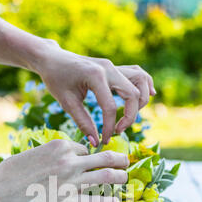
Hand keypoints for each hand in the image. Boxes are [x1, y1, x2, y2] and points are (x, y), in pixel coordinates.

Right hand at [0, 139, 128, 201]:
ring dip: (121, 178)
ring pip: (107, 176)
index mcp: (61, 145)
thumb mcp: (36, 153)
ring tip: (125, 179)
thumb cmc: (12, 172)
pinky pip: (97, 201)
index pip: (86, 148)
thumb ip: (57, 155)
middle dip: (120, 159)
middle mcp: (70, 161)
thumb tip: (72, 159)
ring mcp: (71, 182)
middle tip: (126, 162)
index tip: (93, 162)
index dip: (90, 156)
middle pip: (105, 158)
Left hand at [36, 41, 154, 145]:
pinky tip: (148, 95)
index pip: (110, 107)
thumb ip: (83, 123)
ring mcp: (114, 66)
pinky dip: (145, 84)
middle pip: (133, 95)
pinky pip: (137, 74)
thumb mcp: (66, 102)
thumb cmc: (56, 79)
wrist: (52, 59)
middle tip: (117, 131)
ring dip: (141, 101)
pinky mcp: (114, 68)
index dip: (109, 127)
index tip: (104, 140)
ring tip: (129, 116)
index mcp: (95, 76)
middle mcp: (109, 68)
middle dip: (130, 117)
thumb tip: (95, 142)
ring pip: (141, 80)